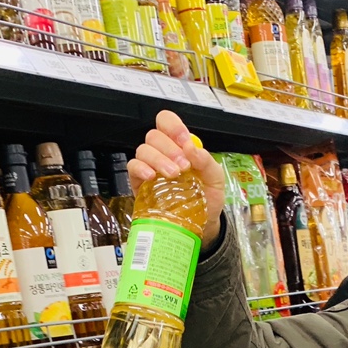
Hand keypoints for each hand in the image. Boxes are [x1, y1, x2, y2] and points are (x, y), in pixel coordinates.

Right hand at [128, 109, 225, 248]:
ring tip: (172, 175)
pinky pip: (132, 167)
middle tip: (183, 167)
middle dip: (169, 149)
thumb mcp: (216, 178)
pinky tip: (151, 177)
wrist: (203, 225)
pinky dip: (140, 168)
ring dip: (158, 159)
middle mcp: (163, 154)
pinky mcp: (139, 184)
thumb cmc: (208, 199)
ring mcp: (150, 168)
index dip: (173, 127)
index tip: (184, 142)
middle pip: (154, 136)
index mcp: (180, 146)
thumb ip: (206, 161)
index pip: (167, 122)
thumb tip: (191, 147)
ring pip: (143, 150)